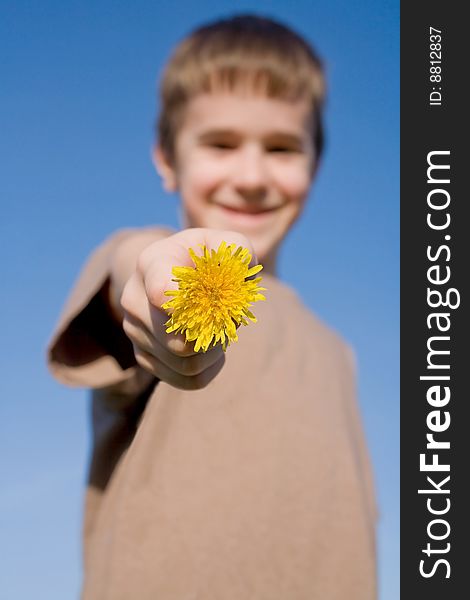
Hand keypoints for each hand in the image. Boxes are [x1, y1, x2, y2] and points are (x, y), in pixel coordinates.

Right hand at [120, 228, 256, 389]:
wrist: (173, 275)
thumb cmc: (203, 258)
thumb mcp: (220, 244)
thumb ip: (236, 249)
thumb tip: (240, 267)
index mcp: (152, 263)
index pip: (160, 289)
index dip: (180, 304)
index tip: (201, 306)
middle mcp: (134, 298)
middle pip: (180, 339)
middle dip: (215, 333)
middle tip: (227, 317)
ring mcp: (134, 330)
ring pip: (185, 363)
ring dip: (214, 352)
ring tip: (220, 330)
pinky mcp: (143, 356)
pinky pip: (185, 380)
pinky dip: (208, 370)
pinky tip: (213, 350)